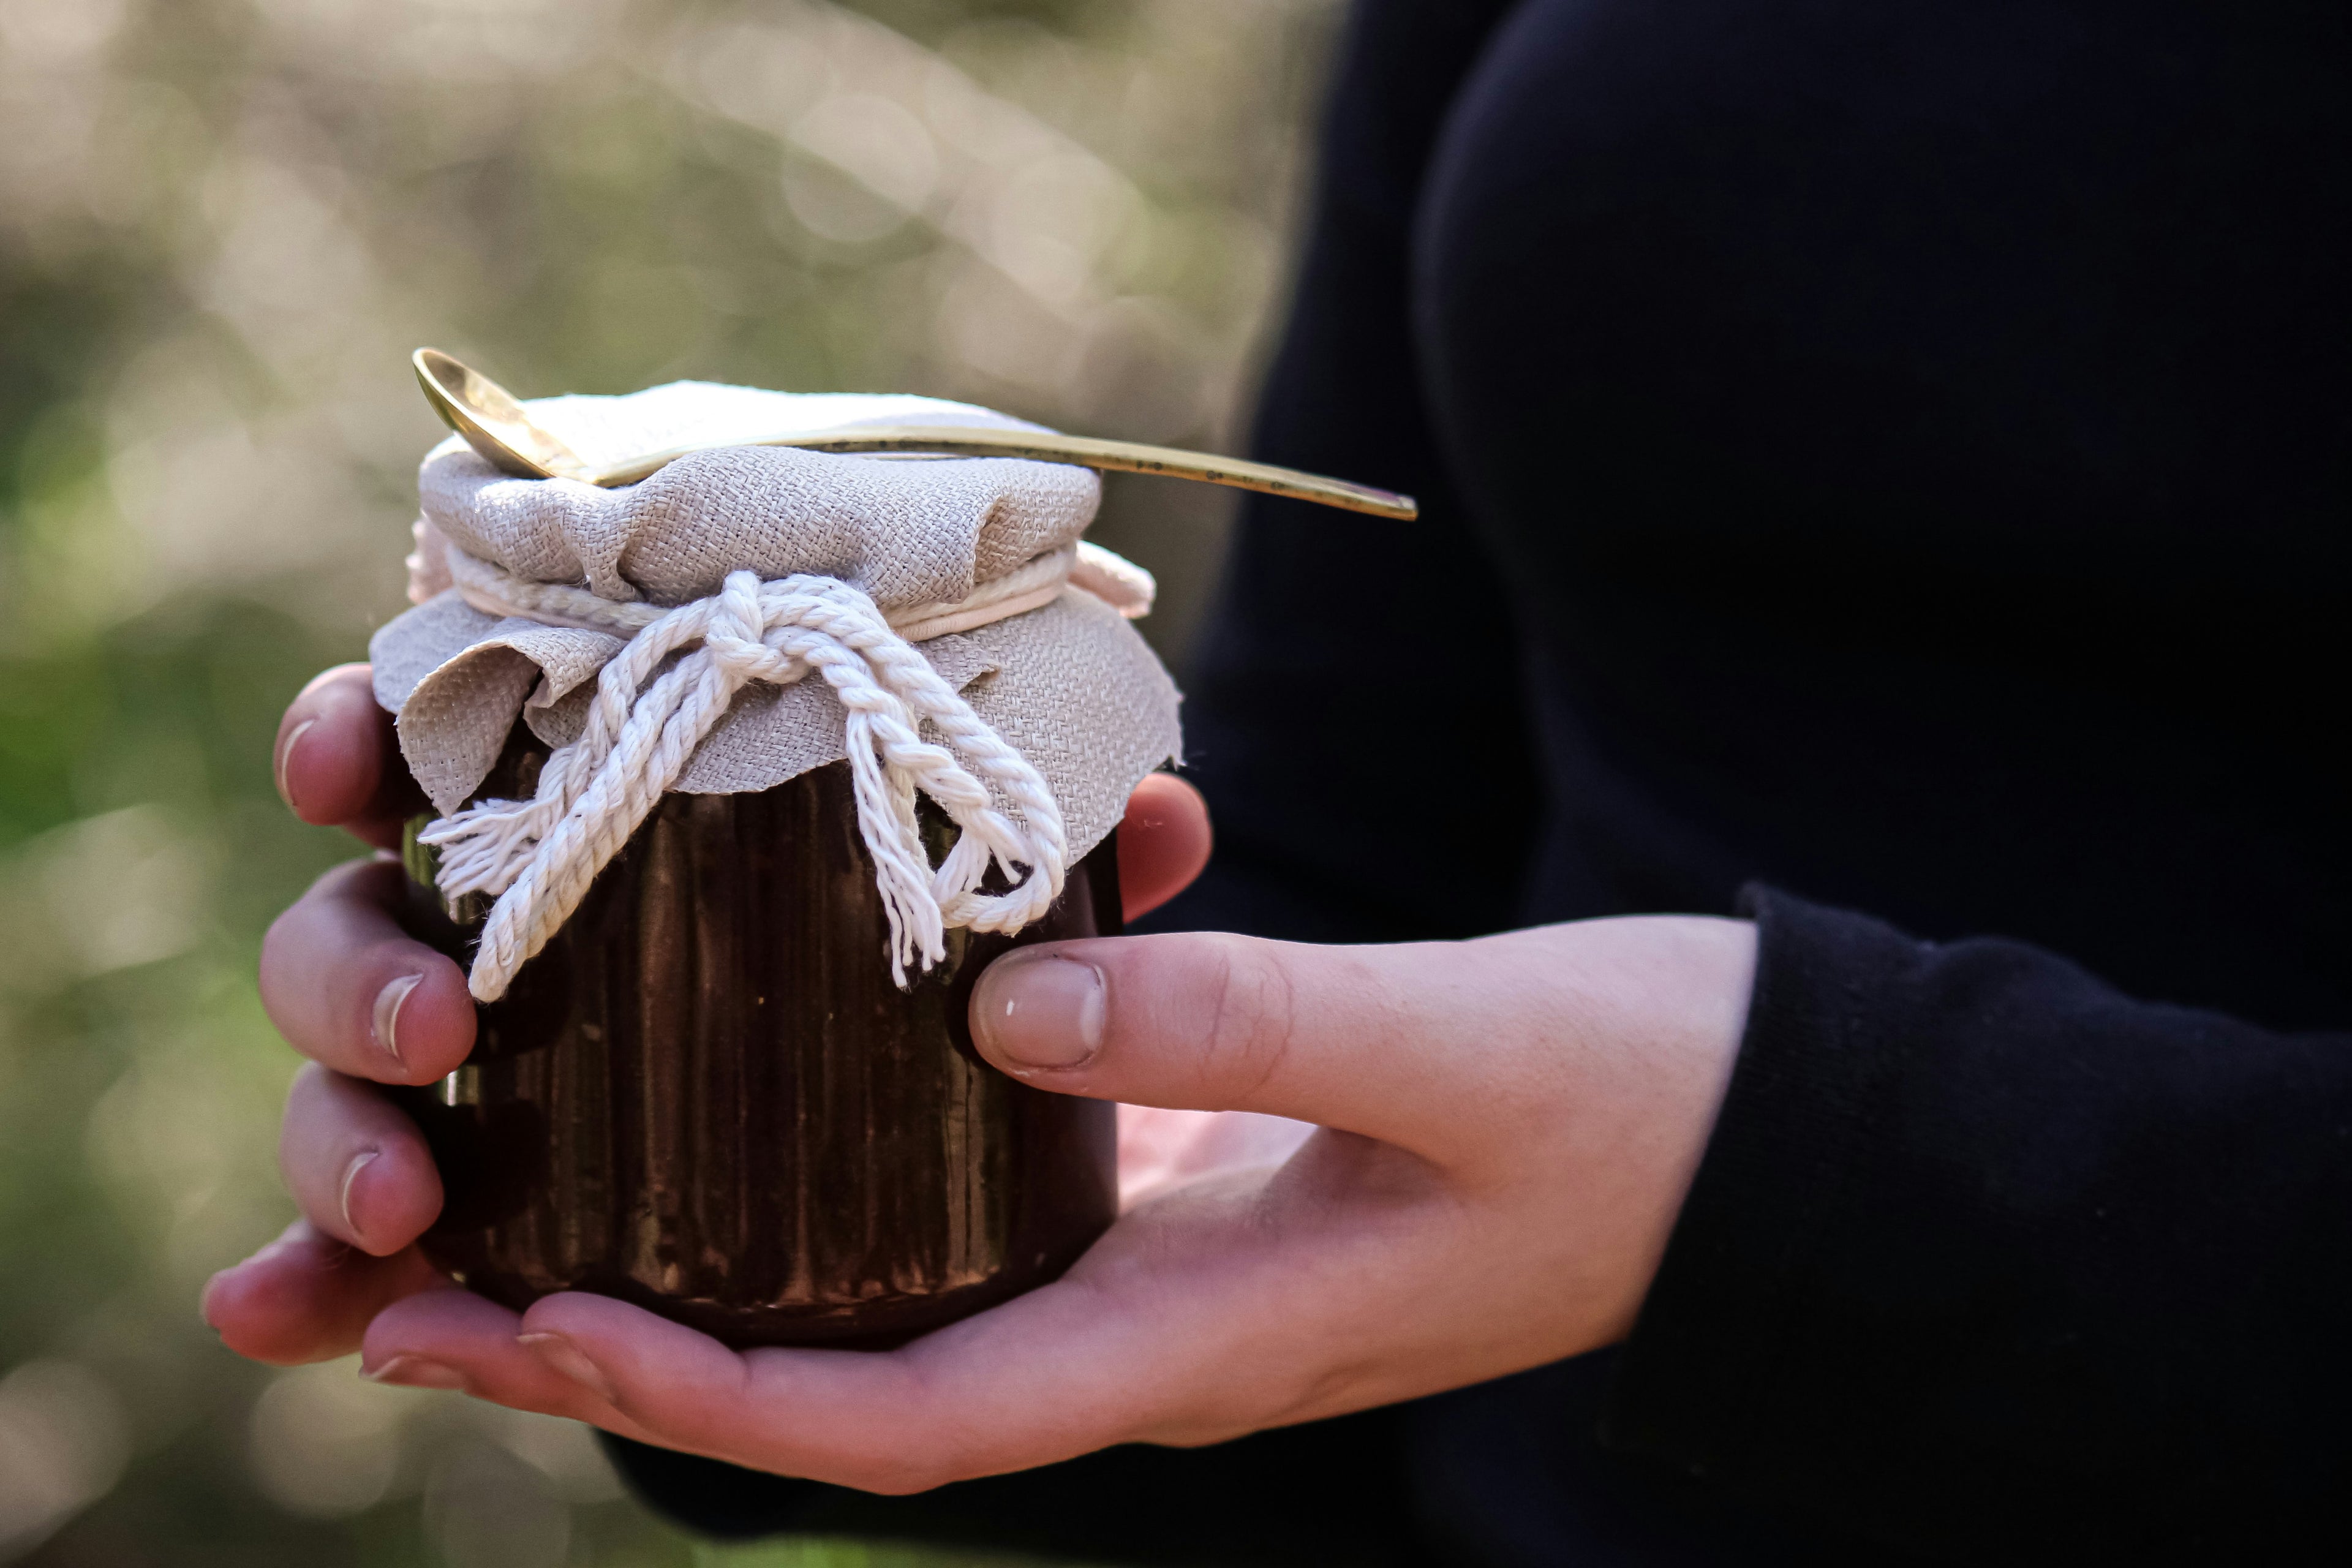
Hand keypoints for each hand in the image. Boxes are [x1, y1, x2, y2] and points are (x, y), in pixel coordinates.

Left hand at [211, 666, 1757, 1494]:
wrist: (1764, 1133)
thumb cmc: (1640, 1103)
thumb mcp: (1460, 1043)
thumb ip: (1243, 1024)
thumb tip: (995, 1008)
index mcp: (1207, 1335)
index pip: (910, 1418)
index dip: (711, 1396)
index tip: (531, 1332)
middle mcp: (1163, 1321)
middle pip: (860, 1367)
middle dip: (655, 1344)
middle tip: (450, 1275)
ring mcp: (1181, 1253)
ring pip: (914, 1277)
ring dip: (743, 1241)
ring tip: (572, 1164)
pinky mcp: (1208, 1172)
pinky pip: (1004, 1184)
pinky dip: (878, 1144)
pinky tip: (804, 1050)